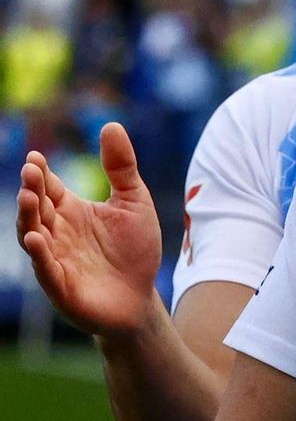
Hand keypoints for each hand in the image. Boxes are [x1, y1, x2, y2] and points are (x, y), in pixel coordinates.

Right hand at [15, 123, 163, 338]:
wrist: (141, 296)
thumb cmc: (134, 248)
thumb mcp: (133, 201)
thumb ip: (121, 166)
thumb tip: (110, 124)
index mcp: (70, 211)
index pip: (48, 188)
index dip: (40, 173)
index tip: (35, 157)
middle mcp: (56, 232)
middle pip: (36, 208)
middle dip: (32, 190)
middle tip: (31, 172)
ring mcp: (54, 259)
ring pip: (32, 235)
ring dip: (28, 218)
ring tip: (28, 197)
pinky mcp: (60, 286)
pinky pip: (45, 269)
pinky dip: (39, 255)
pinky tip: (37, 239)